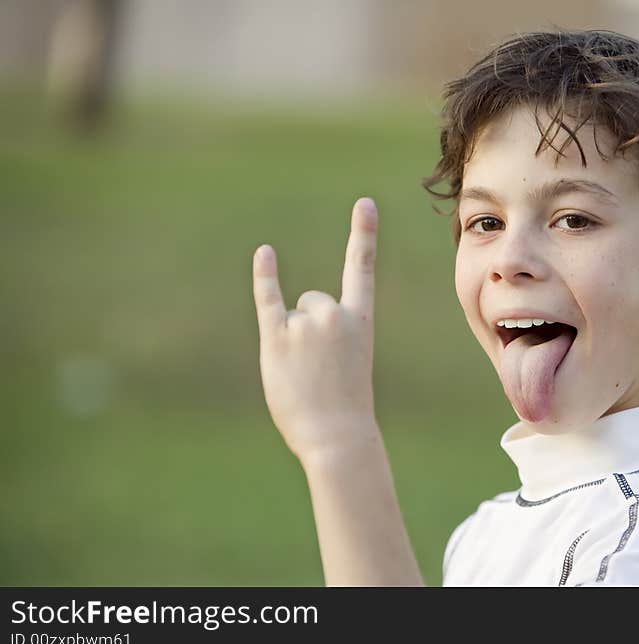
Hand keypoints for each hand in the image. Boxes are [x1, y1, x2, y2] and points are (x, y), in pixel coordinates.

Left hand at [253, 197, 379, 462]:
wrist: (338, 436)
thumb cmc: (345, 405)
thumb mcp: (349, 363)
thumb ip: (329, 334)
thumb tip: (295, 315)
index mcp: (360, 319)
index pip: (361, 267)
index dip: (362, 233)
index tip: (364, 202)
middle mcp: (334, 313)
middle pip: (313, 300)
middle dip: (311, 329)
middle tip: (320, 368)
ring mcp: (305, 324)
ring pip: (293, 315)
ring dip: (293, 342)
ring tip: (305, 374)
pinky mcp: (277, 337)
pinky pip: (268, 299)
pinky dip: (265, 277)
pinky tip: (265, 254)